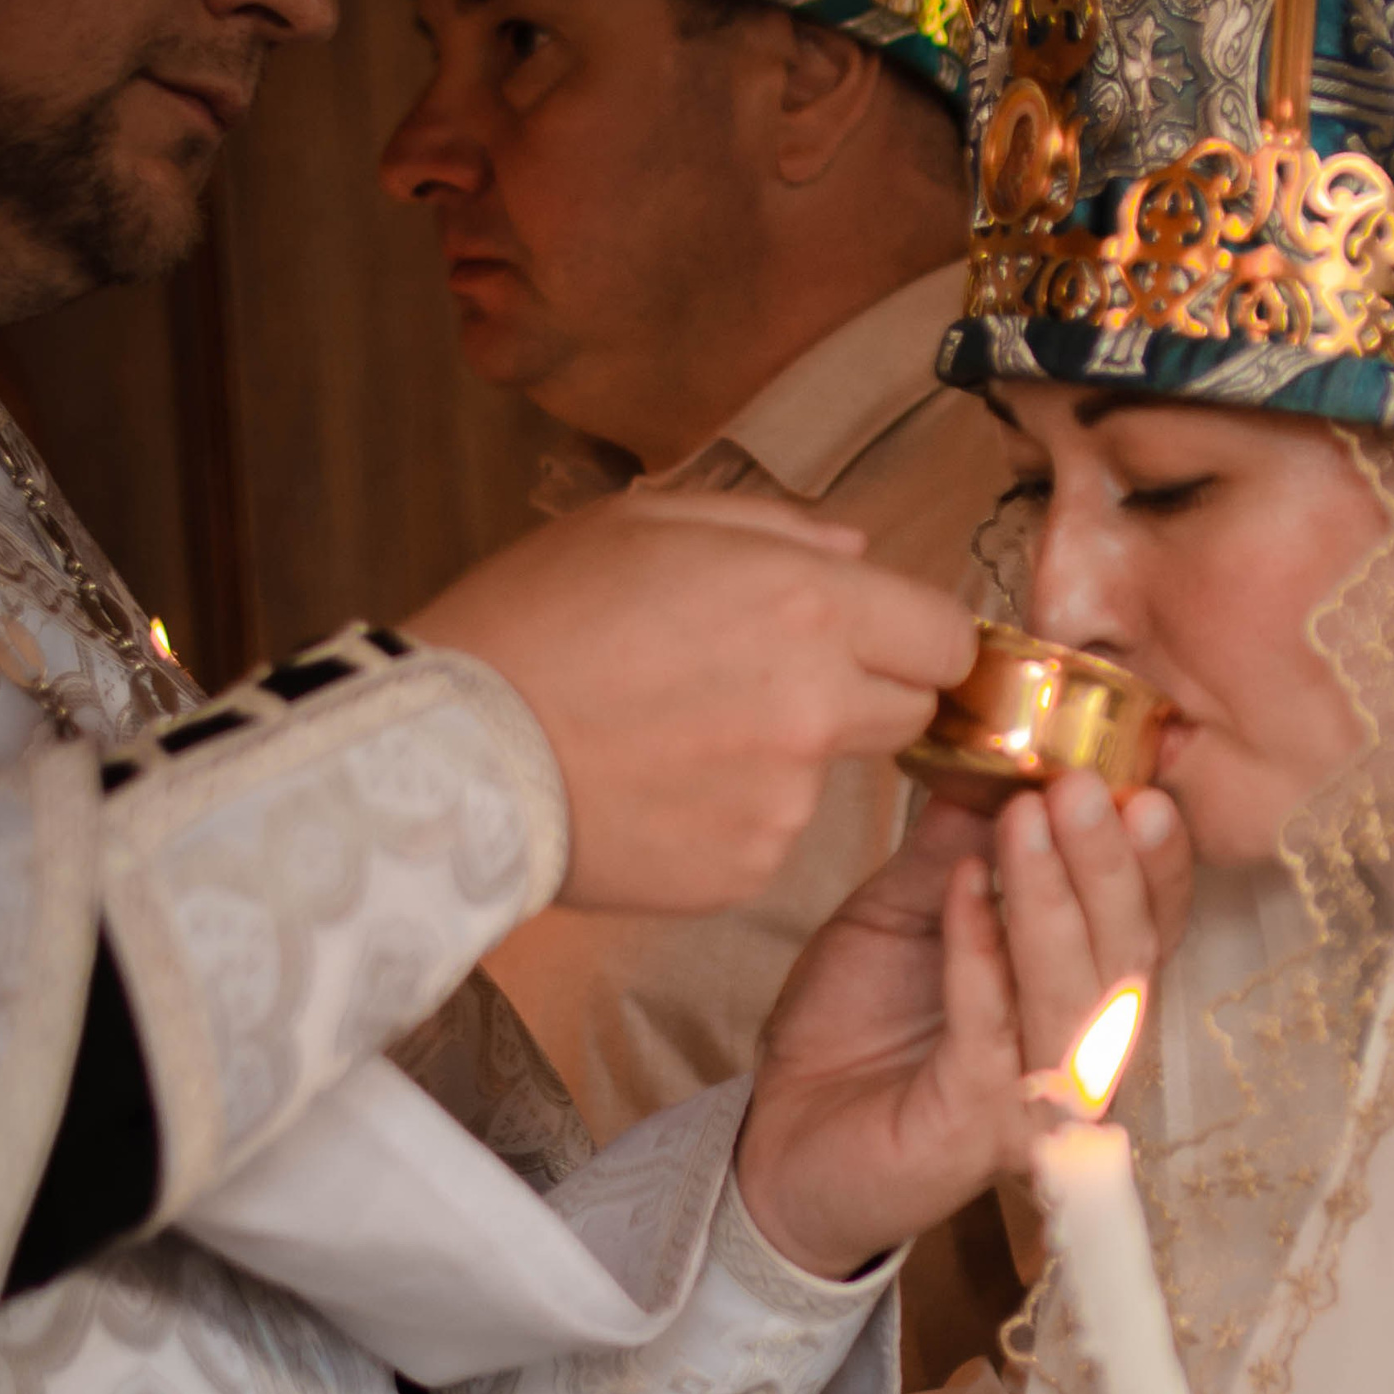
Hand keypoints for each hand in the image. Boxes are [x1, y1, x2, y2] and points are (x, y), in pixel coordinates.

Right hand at [409, 488, 976, 911]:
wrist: (448, 752)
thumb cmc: (535, 620)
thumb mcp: (645, 525)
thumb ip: (774, 529)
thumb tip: (855, 549)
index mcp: (808, 605)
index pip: (945, 637)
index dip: (919, 638)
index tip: (888, 643)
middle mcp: (817, 706)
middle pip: (910, 710)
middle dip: (865, 693)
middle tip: (769, 683)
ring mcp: (786, 799)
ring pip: (830, 776)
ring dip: (783, 756)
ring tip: (674, 733)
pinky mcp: (747, 868)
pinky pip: (768, 836)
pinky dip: (729, 816)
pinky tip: (654, 788)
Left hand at [735, 768, 1194, 1277]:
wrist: (781, 1134)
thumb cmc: (858, 1027)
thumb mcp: (906, 911)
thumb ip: (957, 848)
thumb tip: (999, 760)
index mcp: (1086, 999)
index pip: (1150, 924)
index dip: (1157, 857)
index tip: (1141, 777)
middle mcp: (1084, 1056)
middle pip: (1131, 955)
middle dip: (1110, 863)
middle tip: (1082, 784)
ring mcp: (1038, 1102)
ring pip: (1077, 996)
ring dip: (1054, 898)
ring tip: (1027, 816)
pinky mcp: (977, 1129)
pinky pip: (991, 1031)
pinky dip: (980, 953)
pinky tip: (964, 887)